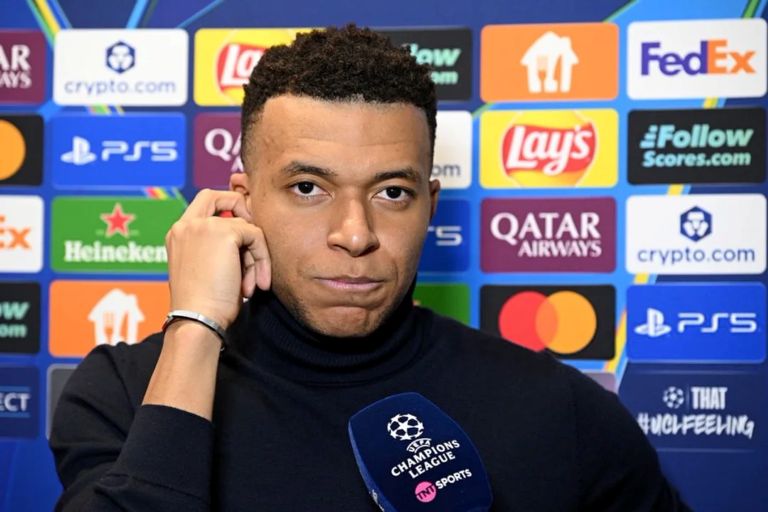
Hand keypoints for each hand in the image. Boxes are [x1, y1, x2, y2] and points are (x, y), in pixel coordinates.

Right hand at [164, 189, 270, 328]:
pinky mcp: (225, 233)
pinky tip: (254, 284)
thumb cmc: (203, 305)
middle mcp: (186, 224)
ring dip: (255, 256)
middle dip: (244, 209)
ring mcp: (204, 226)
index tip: (243, 232)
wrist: (197, 320)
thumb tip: (248, 236)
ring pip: (246, 227)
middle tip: (254, 240)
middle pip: (221, 196)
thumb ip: (217, 248)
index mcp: (178, 234)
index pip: (203, 203)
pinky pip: (256, 236)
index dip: (227, 208)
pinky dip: (262, 260)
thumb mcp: (206, 268)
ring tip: (250, 284)